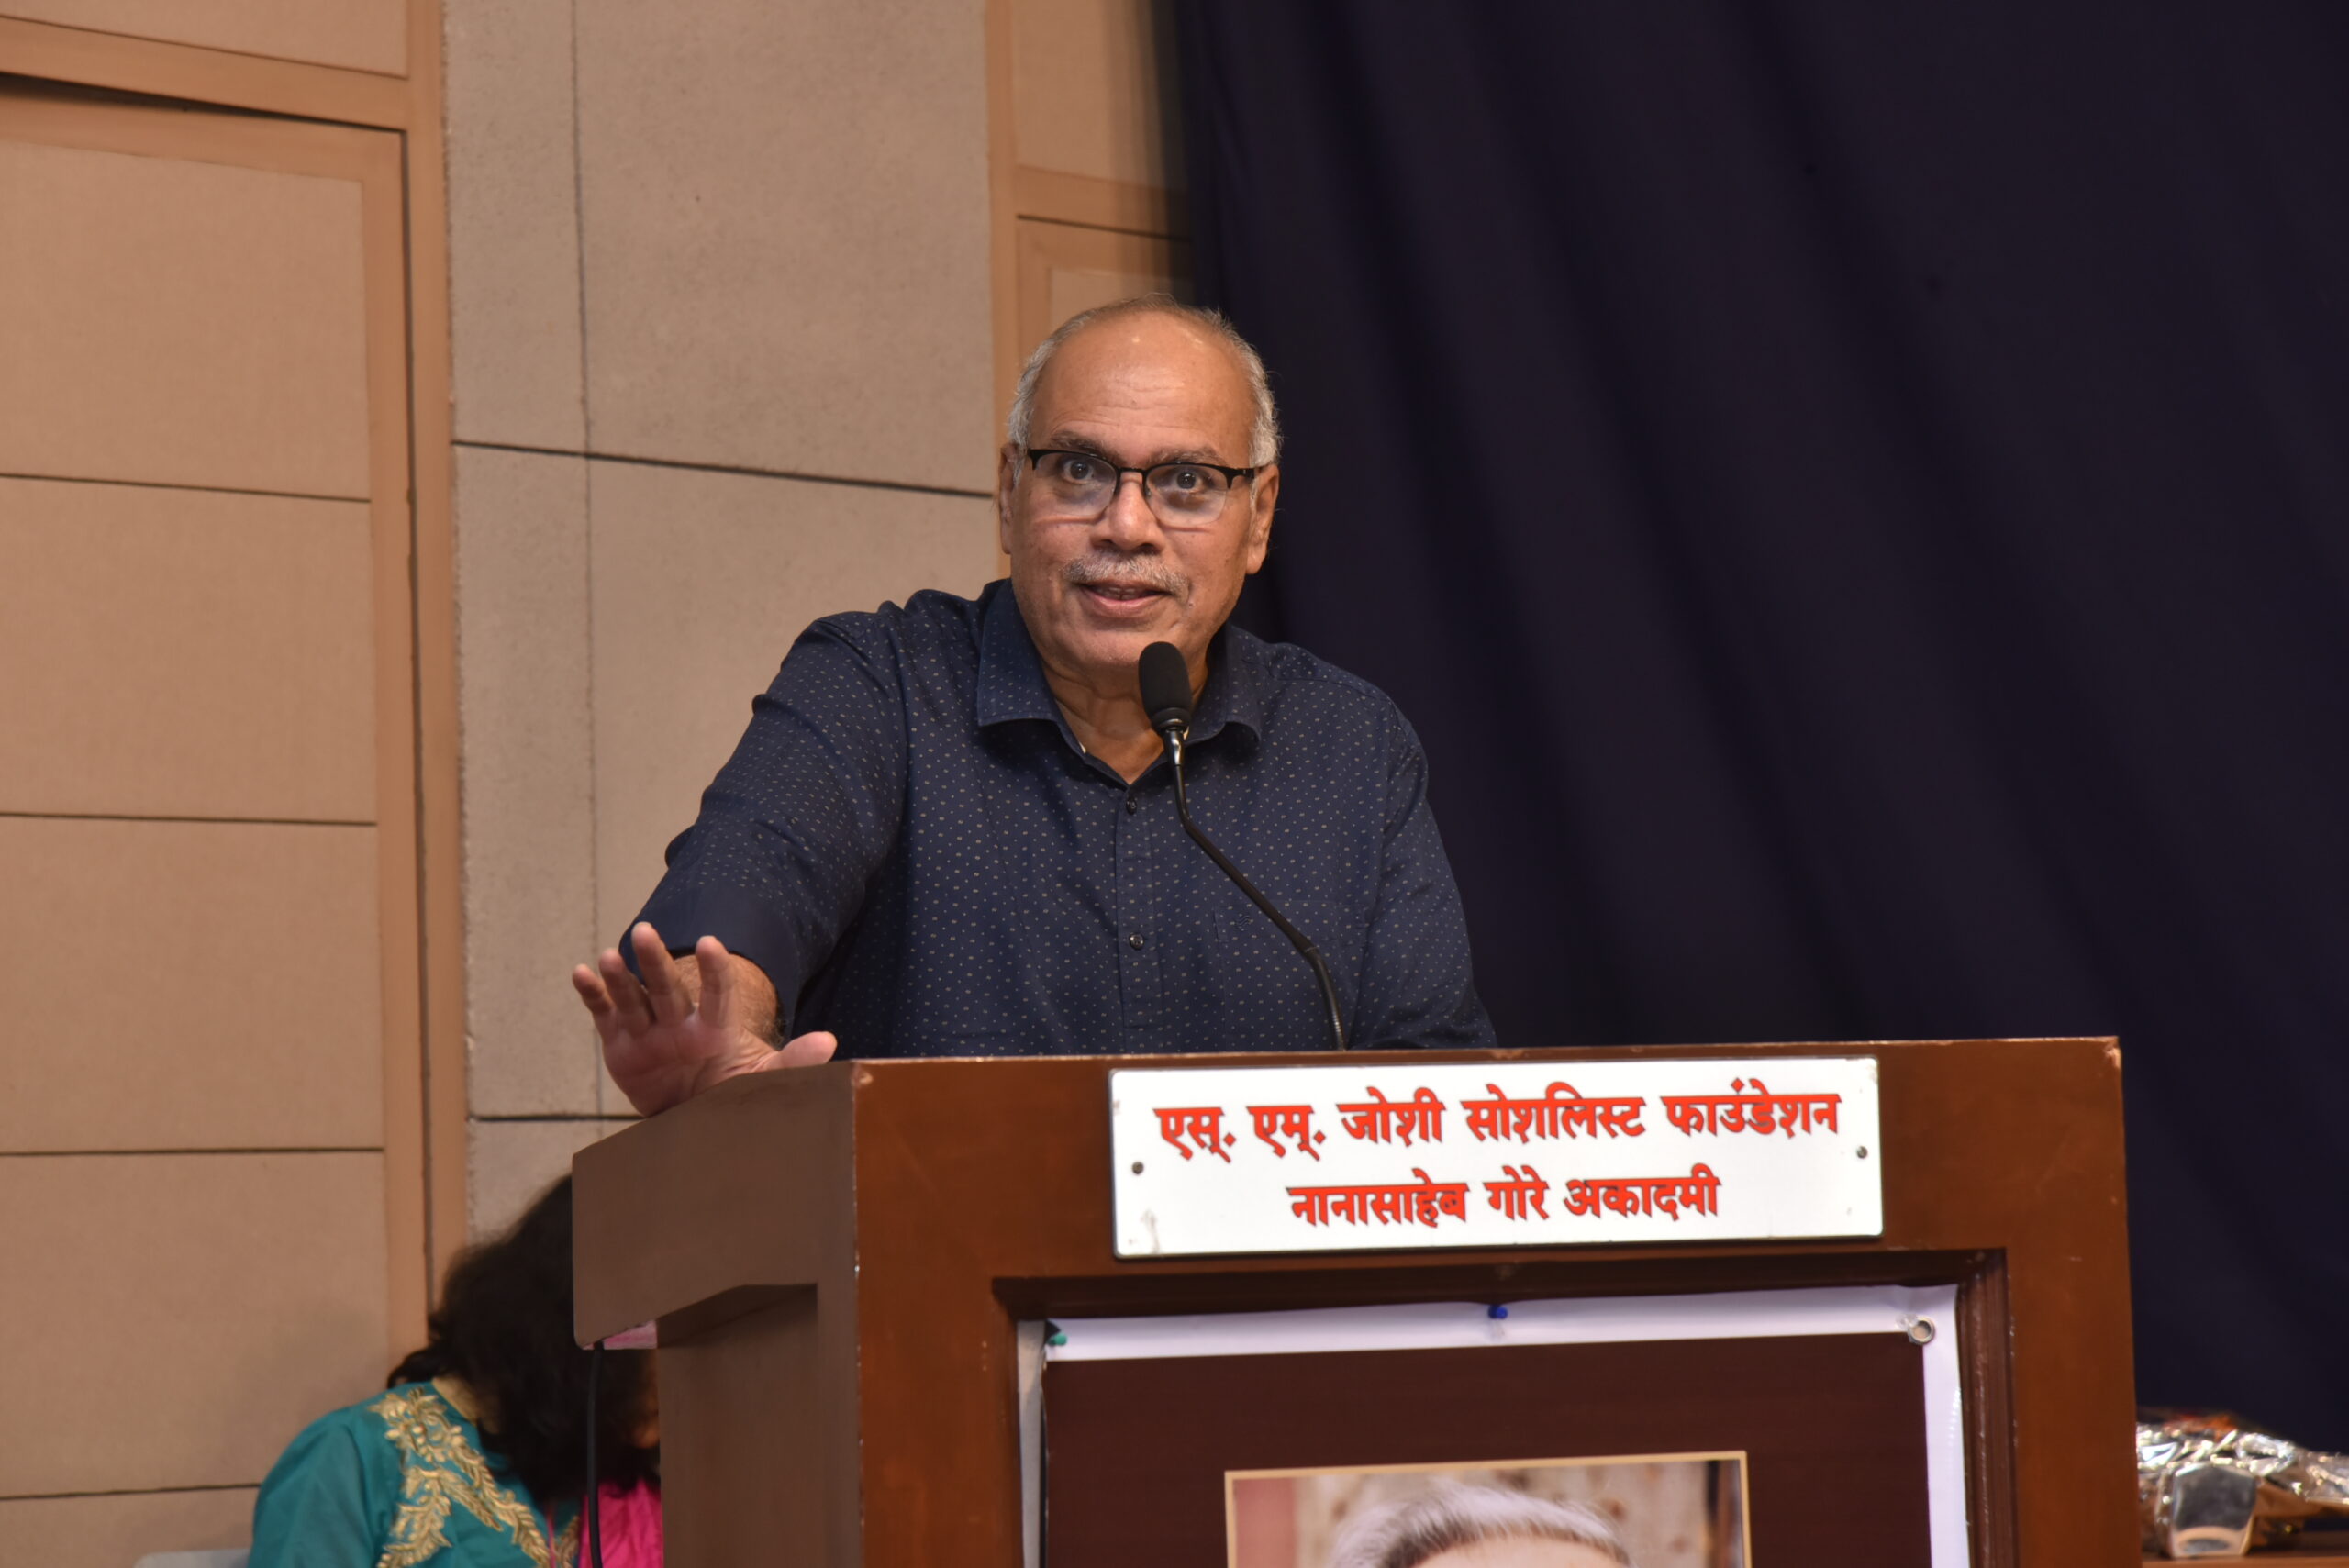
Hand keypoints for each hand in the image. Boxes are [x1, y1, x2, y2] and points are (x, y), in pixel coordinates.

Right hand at [572, 923, 836, 1115]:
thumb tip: (829, 1042)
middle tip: (646, 931)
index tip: (712, 942)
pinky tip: (581, 973)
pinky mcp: (621, 1044)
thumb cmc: (733, 1092)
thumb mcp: (764, 1081)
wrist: (697, 1117)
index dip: (716, 971)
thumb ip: (794, 1063)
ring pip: (634, 998)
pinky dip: (593, 995)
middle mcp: (679, 1023)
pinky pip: (605, 1015)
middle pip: (667, 986)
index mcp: (715, 1029)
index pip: (717, 995)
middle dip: (656, 961)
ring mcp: (648, 1031)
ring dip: (621, 977)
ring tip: (609, 956)